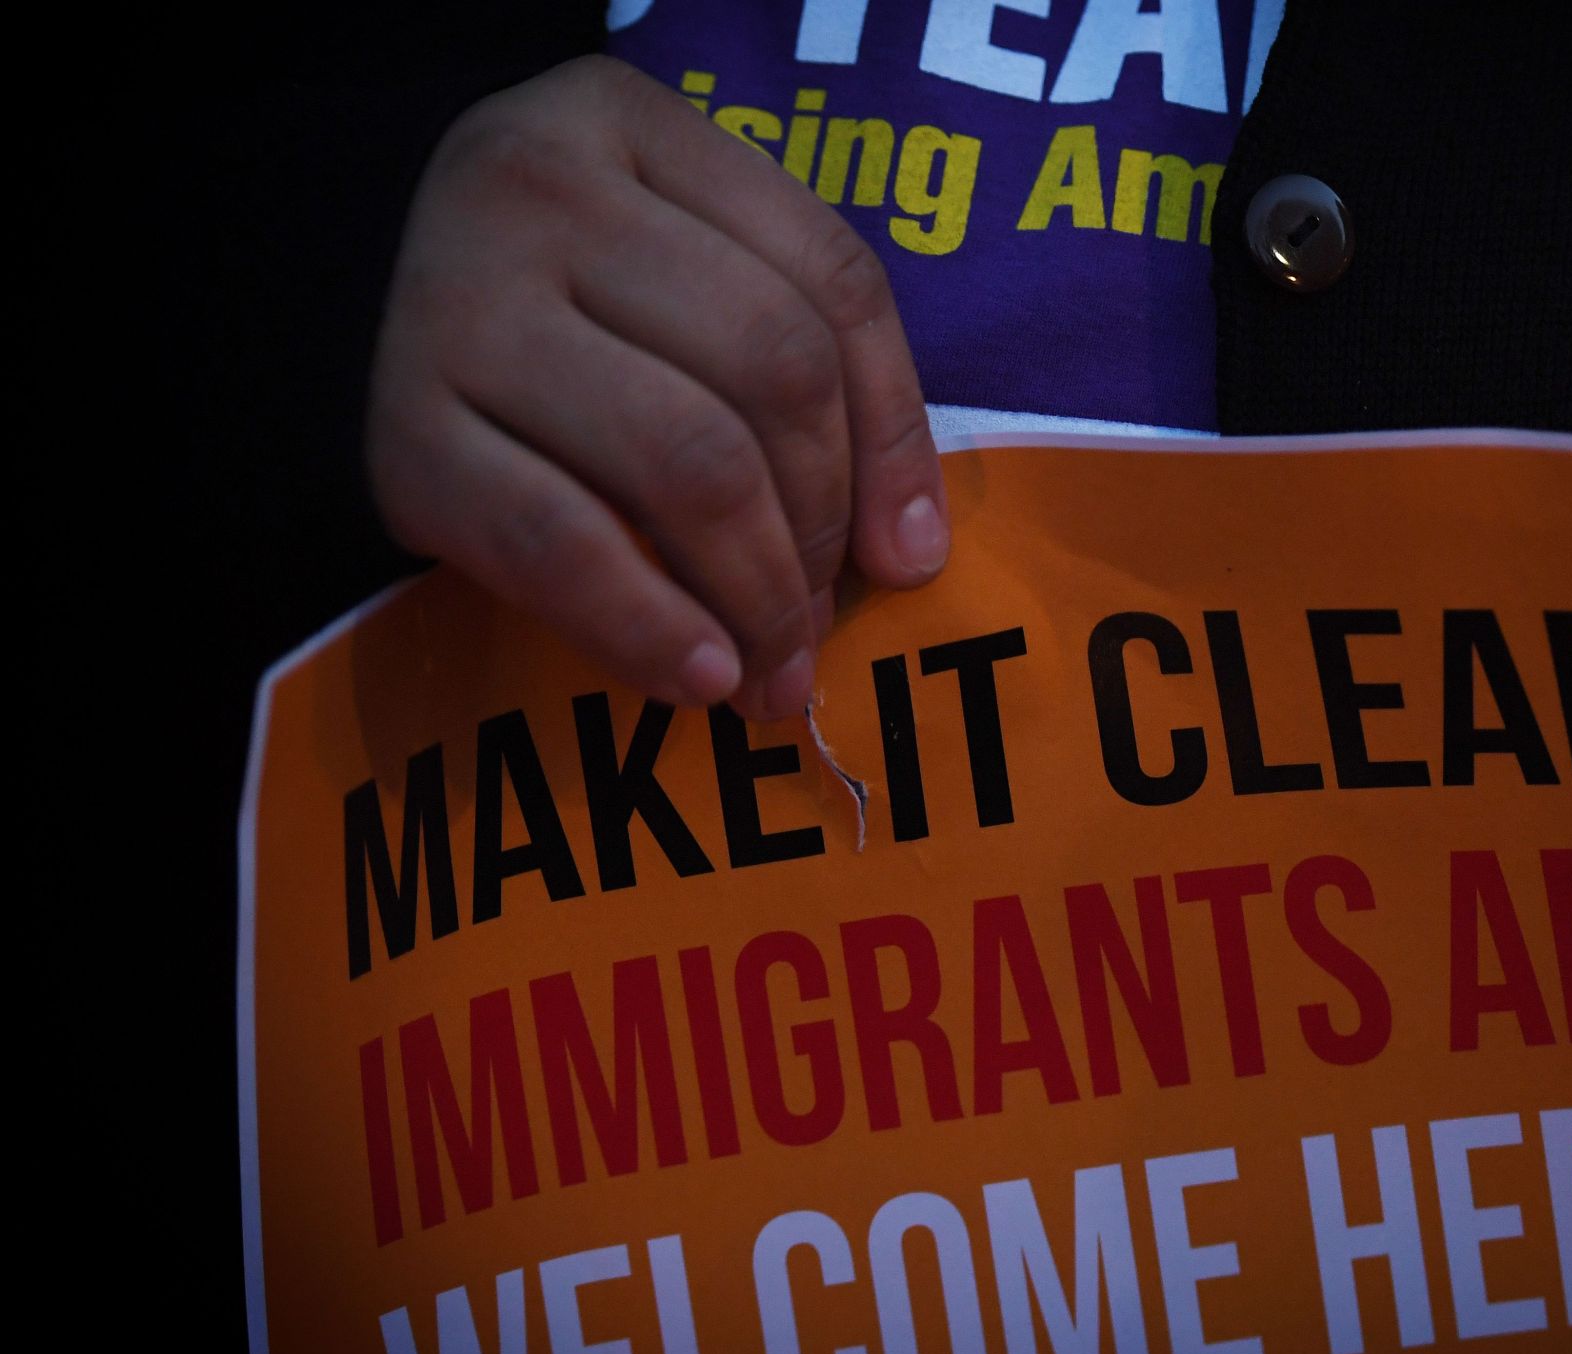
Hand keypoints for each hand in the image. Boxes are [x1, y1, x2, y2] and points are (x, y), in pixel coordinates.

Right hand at [366, 55, 946, 719]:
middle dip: (820, 527)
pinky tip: (696, 678)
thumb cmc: (564, 322)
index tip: (905, 559)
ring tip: (769, 668)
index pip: (831, 279)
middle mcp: (534, 188)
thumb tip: (910, 556)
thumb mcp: (689, 287)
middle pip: (772, 368)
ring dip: (755, 590)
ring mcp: (455, 301)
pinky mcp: (398, 430)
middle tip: (819, 630)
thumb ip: (823, 379)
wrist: (326, 337)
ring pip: (688, 457)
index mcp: (629, 123)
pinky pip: (562, 543)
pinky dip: (649, 624)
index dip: (892, 438)